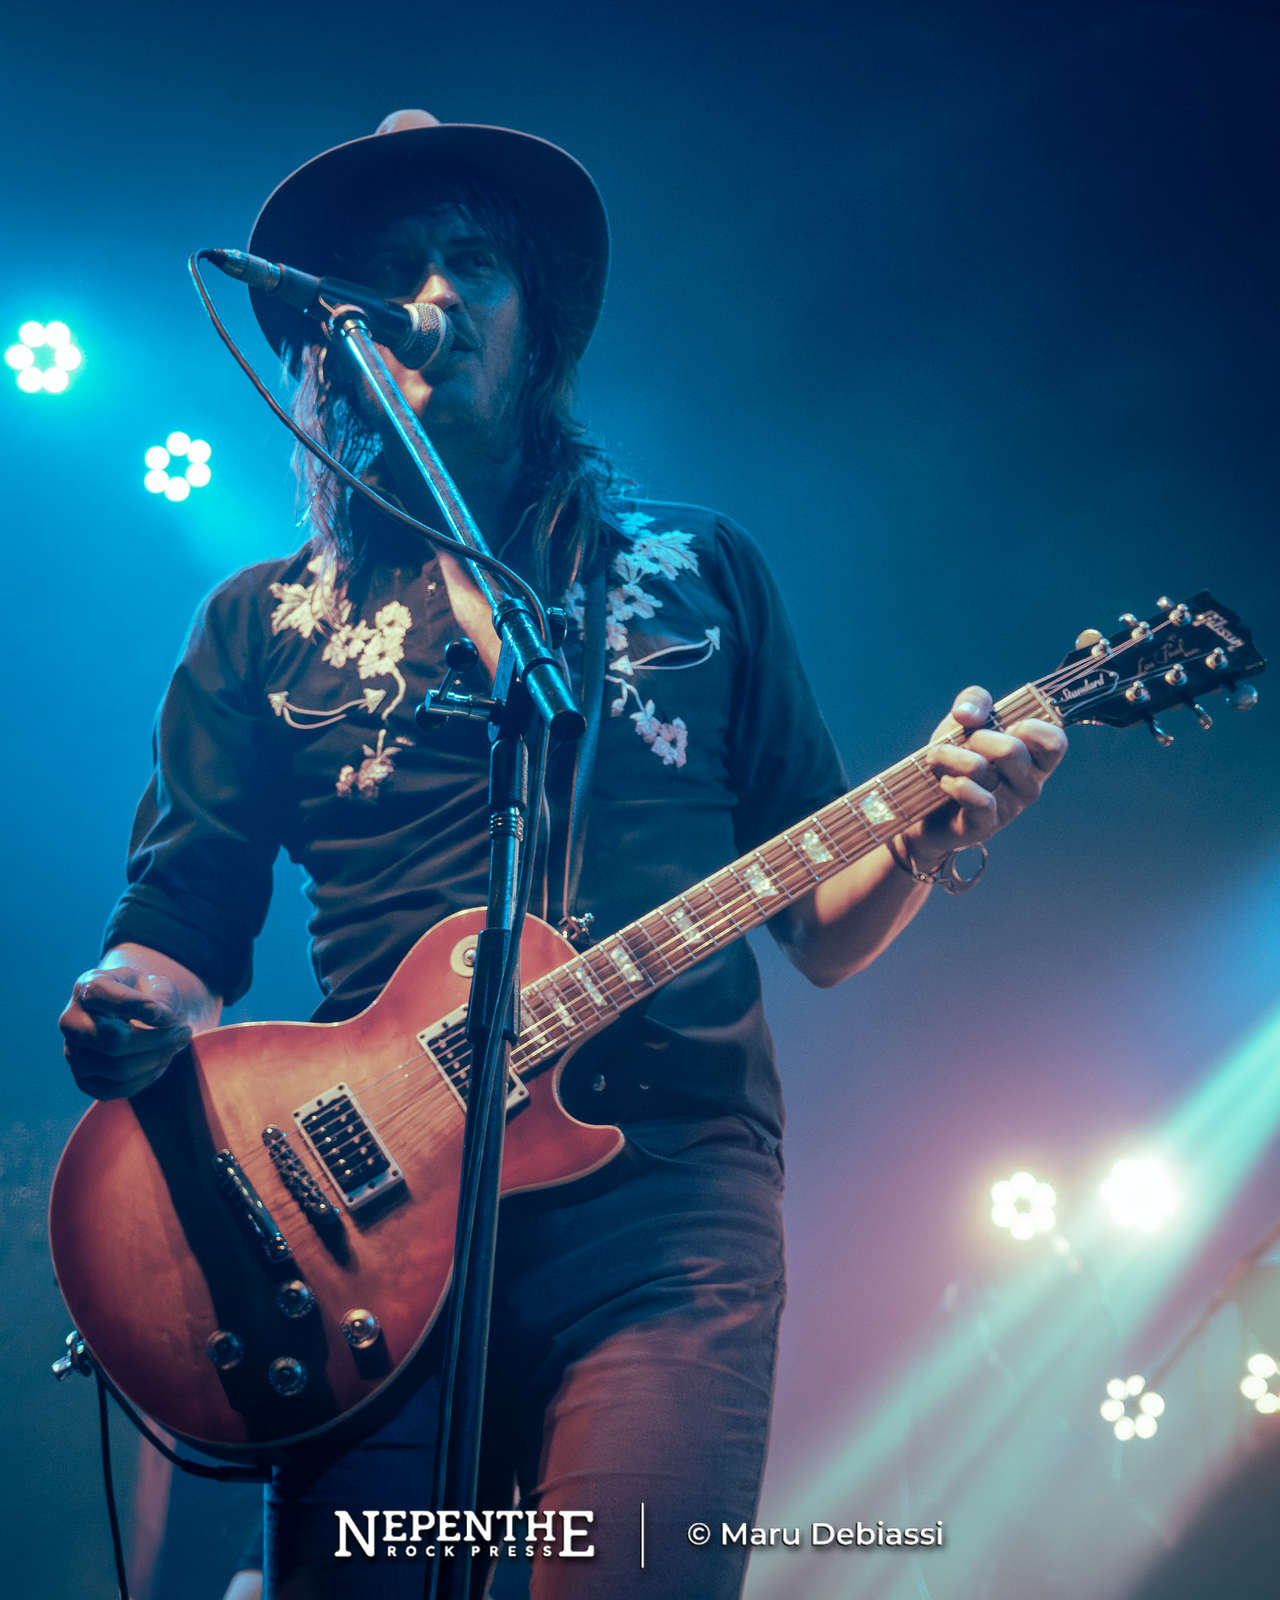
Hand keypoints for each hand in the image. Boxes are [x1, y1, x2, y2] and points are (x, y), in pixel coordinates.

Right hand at [60, 966, 193, 1099]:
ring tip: (177, 1044)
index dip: (137, 1006)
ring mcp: (74, 1054)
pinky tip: (162, 1060)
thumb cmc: (147, 994)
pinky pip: (118, 1089)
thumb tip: (160, 1018)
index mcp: (87, 988)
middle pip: (113, 1042)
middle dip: (158, 1040)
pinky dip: (148, 1076)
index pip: (101, 996)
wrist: (136, 1013)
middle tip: (185, 1032)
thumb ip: (160, 998)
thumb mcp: (157, 985)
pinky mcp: (84, 1080)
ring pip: (119, 1069)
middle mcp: (71, 1022)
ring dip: (158, 1059)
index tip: (166, 1013)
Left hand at [901, 685, 1067, 868]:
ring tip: (939, 761)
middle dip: (976, 738)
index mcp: (1034, 759)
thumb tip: (968, 714)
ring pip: (980, 768)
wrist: (924, 802)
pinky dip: (953, 783)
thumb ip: (975, 701)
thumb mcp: (966, 721)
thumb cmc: (957, 758)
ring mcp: (1010, 807)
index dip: (1030, 727)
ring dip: (949, 756)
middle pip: (1010, 749)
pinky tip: (946, 783)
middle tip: (965, 745)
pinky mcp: (986, 825)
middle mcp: (1029, 784)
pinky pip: (975, 797)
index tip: (1006, 726)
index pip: (1055, 741)